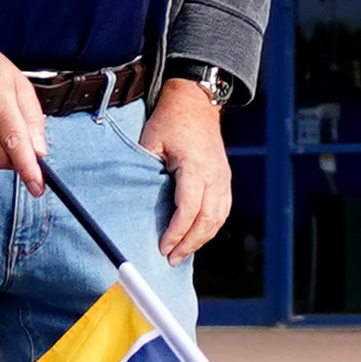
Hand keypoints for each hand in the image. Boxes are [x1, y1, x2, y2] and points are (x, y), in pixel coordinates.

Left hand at [144, 80, 234, 259]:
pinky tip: (196, 236)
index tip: (163, 247)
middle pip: (208, 219)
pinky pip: (222, 210)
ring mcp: (223, 178)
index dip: (176, 232)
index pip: (189, 209)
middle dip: (190, 243)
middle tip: (172, 259)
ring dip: (201, 239)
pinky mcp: (224, 179)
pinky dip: (210, 227)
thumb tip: (136, 201)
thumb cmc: (171, 120)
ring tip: (183, 253)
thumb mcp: (150, 141)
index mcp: (196, 167)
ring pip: (219, 218)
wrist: (196, 102)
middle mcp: (215, 175)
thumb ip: (145, 171)